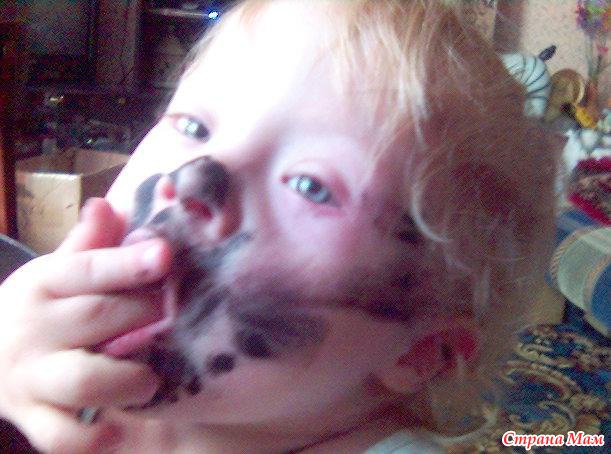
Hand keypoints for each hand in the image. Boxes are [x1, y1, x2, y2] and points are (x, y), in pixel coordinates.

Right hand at [0, 198, 169, 452]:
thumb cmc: (42, 306)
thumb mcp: (57, 270)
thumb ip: (89, 243)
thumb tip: (108, 205)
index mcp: (46, 283)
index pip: (89, 268)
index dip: (128, 262)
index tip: (165, 255)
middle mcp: (35, 327)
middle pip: (98, 319)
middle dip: (145, 316)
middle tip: (178, 315)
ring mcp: (31, 376)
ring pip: (83, 380)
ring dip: (127, 379)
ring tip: (151, 378)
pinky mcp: (31, 417)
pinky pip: (64, 437)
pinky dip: (98, 439)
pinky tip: (124, 429)